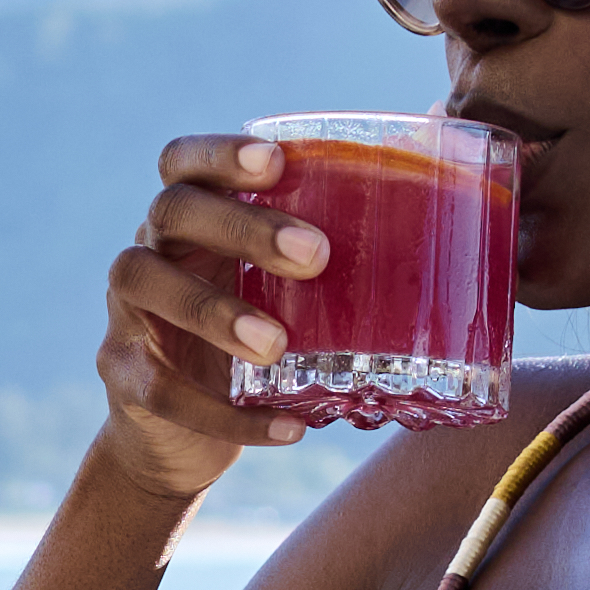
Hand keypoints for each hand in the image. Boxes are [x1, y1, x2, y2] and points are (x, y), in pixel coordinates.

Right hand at [96, 128, 337, 506]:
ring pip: (148, 288)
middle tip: (315, 255)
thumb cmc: (249, 344)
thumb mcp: (279, 298)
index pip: (184, 163)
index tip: (277, 161)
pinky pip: (163, 391)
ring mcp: (127, 315)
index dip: (220, 152)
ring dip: (215, 313)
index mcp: (190, 222)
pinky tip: (290, 427)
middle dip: (242, 226)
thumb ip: (333, 265)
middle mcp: (150, 253)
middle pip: (171, 211)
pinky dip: (229, 415)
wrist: (177, 437)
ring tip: (277, 346)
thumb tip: (465, 224)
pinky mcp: (124, 380)